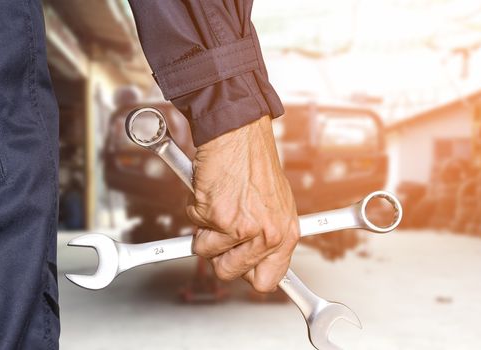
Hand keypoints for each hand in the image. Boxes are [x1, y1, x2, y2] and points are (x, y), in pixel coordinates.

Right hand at [186, 116, 299, 292]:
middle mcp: (268, 234)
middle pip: (230, 272)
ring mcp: (244, 228)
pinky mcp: (220, 216)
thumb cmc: (253, 162)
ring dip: (204, 230)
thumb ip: (266, 236)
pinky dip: (196, 210)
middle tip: (221, 230)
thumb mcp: (275, 204)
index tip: (238, 265)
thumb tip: (251, 262)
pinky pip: (194, 227)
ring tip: (218, 204)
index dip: (247, 274)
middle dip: (218, 254)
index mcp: (286, 233)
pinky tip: (212, 192)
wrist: (238, 133)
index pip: (267, 280)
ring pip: (206, 253)